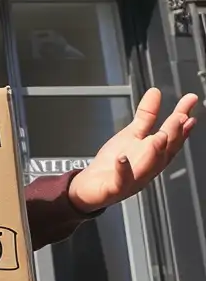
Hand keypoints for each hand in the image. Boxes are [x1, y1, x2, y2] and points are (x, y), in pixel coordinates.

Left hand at [68, 88, 198, 211]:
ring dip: (155, 152)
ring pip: (149, 167)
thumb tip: (155, 92)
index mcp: (155, 154)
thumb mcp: (132, 134)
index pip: (173, 135)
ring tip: (159, 137)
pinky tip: (122, 158)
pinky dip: (123, 169)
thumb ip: (146, 115)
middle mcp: (149, 167)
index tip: (189, 103)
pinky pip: (121, 180)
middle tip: (180, 117)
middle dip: (174, 134)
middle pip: (165, 150)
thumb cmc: (114, 164)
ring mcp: (134, 179)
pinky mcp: (116, 187)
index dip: (183, 120)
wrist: (91, 188)